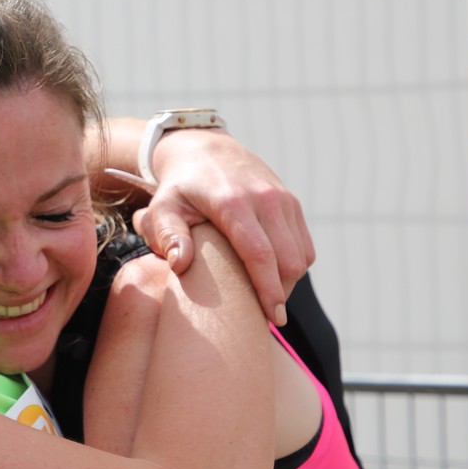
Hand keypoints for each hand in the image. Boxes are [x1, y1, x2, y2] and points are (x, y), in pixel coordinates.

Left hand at [135, 129, 313, 323]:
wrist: (205, 149)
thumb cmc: (179, 187)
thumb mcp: (162, 207)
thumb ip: (167, 236)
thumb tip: (181, 266)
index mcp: (233, 203)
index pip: (261, 255)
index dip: (268, 291)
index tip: (272, 320)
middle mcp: (266, 200)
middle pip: (288, 261)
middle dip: (280, 294)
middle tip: (263, 316)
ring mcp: (283, 200)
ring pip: (301, 256)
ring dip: (288, 283)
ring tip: (265, 298)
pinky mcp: (292, 203)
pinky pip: (305, 246)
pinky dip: (294, 267)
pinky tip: (272, 277)